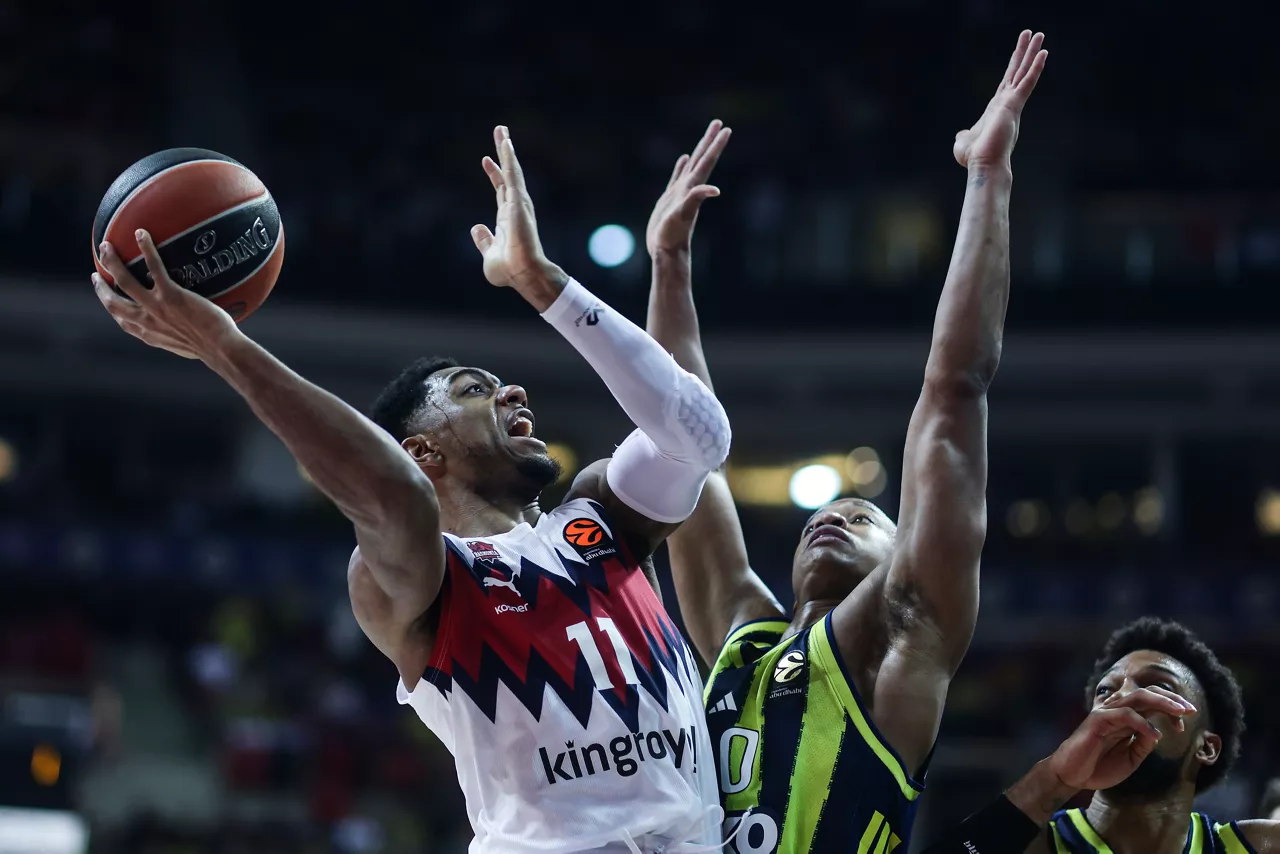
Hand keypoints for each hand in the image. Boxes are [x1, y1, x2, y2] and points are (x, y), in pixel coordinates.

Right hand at [93, 231, 241, 360]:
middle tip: (96, 272)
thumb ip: (175, 333)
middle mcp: (146, 321)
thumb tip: (182, 325)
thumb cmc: (210, 348)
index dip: (110, 307)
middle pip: (112, 301)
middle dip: (100, 286)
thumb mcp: (185, 344)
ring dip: (111, 262)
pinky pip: (154, 267)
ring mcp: (156, 306)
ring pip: (124, 280)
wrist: (220, 348)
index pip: (121, 320)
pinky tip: (141, 233)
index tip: (104, 296)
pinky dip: (146, 248)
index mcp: (148, 334)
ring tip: (106, 246)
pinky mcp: (171, 294)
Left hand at [471, 126, 564, 300]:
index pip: (500, 191)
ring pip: (512, 170)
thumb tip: (476, 228)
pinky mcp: (518, 201)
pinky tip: (505, 142)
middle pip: (508, 175)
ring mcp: (518, 203)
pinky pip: (512, 174)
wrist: (523, 275)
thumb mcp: (489, 254)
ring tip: (502, 130)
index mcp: (507, 219)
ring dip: (506, 150)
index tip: (486, 160)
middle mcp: (514, 208)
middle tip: (501, 133)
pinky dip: (509, 158)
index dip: (494, 175)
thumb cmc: (509, 271)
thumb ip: (483, 241)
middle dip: (504, 154)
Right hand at [646, 120, 731, 256]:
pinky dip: (681, 166)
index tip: (726, 128)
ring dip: (699, 150)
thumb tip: (715, 190)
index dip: (716, 145)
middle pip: (702, 159)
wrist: (666, 251)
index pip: (707, 162)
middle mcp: (690, 187)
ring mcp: (681, 193)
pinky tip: (683, 159)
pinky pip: (677, 177)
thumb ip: (696, 199)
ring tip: (706, 136)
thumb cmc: (673, 235)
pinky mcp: (670, 199)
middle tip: (718, 122)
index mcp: (693, 188)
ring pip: (691, 165)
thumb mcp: (684, 215)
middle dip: (710, 141)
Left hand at [953, 30, 1047, 169]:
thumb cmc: (976, 158)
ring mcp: (1012, 103)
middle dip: (1025, 53)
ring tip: (1039, 34)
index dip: (1013, 69)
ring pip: (1024, 73)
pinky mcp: (1014, 105)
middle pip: (1017, 73)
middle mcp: (1007, 104)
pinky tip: (1043, 52)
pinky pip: (1027, 82)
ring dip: (1032, 53)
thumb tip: (961, 136)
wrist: (984, 165)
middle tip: (1034, 34)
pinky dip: (1036, 67)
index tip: (1019, 55)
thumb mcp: (963, 144)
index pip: (1006, 84)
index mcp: (997, 110)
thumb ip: (964, 136)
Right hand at [1047, 686, 1195, 790]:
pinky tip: (1155, 735)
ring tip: (1180, 712)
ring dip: (1162, 702)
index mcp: (1126, 718)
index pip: (1150, 702)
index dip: (1170, 708)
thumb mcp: (1130, 758)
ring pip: (1137, 697)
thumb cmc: (1098, 766)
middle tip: (1191, 709)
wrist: (1072, 775)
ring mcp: (1107, 713)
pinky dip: (1142, 723)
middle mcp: (1117, 711)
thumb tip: (1157, 731)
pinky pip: (1124, 715)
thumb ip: (1143, 744)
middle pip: (1147, 693)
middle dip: (1171, 698)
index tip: (1184, 723)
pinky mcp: (1098, 720)